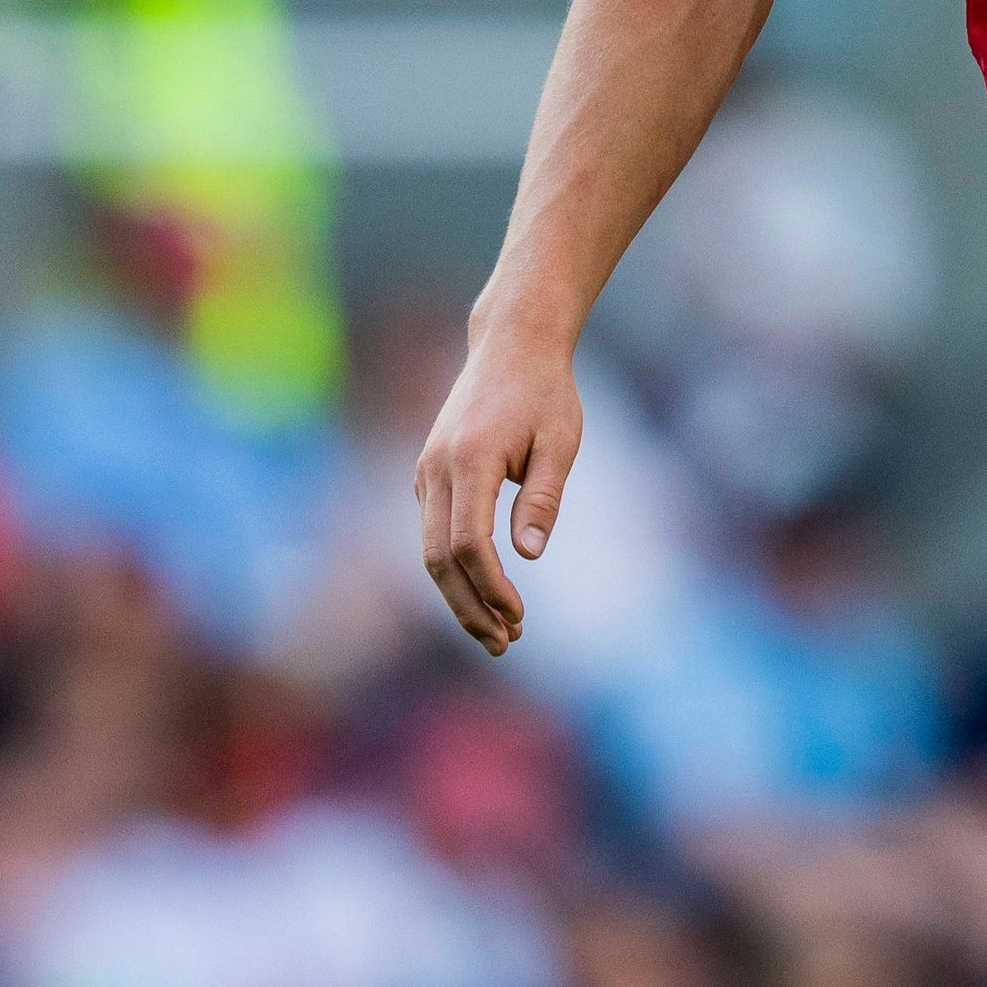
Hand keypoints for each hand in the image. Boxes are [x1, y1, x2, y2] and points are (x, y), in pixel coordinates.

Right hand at [412, 323, 583, 654]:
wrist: (512, 344)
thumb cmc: (545, 391)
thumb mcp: (560, 442)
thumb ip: (542, 498)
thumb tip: (527, 556)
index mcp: (469, 460)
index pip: (468, 545)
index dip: (490, 589)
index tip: (519, 617)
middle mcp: (437, 468)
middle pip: (438, 559)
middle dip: (469, 607)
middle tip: (505, 643)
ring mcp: (426, 470)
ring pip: (430, 550)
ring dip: (461, 594)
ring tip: (499, 629)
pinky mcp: (428, 473)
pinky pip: (432, 532)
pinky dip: (455, 567)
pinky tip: (486, 590)